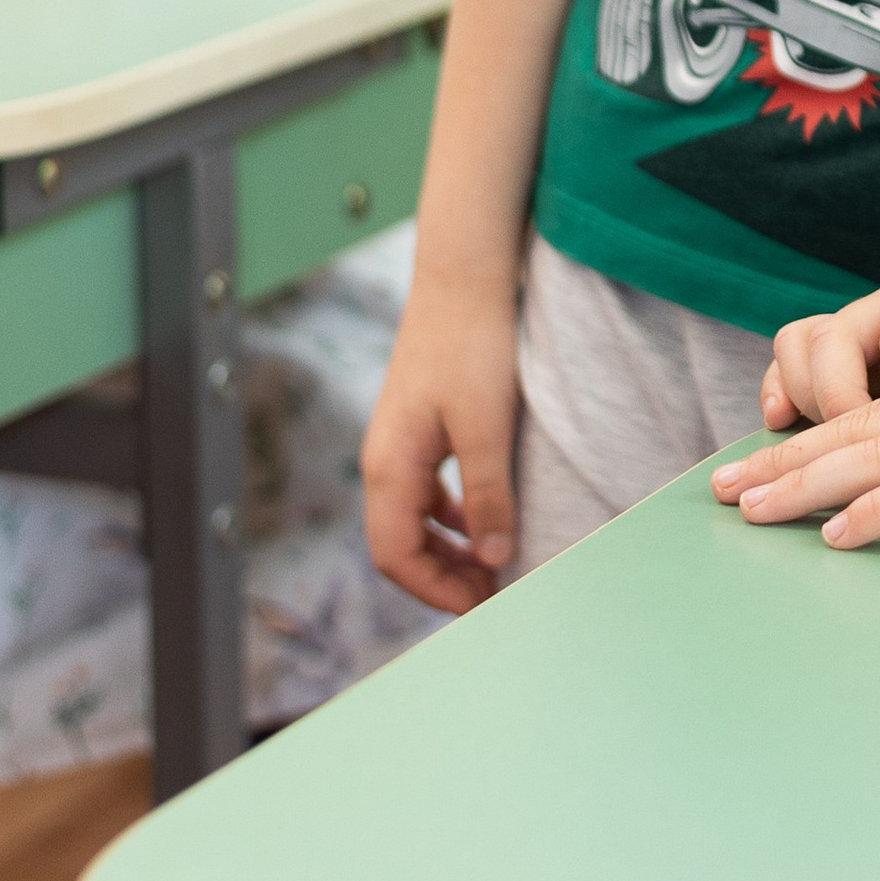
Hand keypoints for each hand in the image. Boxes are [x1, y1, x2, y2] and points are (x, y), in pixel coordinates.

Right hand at [360, 260, 519, 612]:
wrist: (464, 275)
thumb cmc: (473, 344)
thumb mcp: (488, 426)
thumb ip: (489, 495)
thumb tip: (496, 560)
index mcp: (389, 466)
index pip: (395, 556)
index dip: (435, 591)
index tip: (483, 605)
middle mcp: (384, 460)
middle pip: (400, 545)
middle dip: (443, 578)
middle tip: (495, 596)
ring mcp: (399, 443)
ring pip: (414, 520)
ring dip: (450, 550)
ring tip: (496, 567)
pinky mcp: (420, 426)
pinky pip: (428, 492)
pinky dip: (455, 517)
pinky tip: (488, 519)